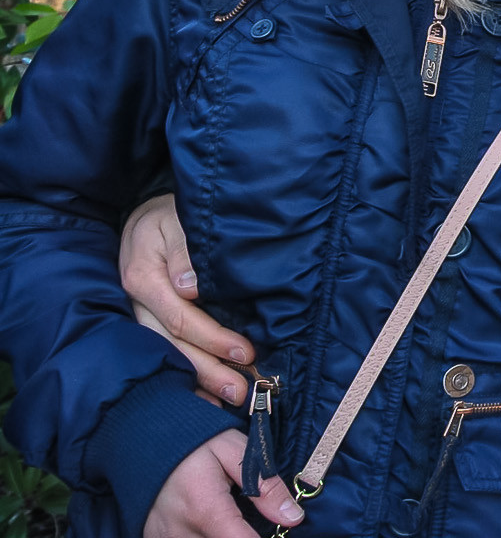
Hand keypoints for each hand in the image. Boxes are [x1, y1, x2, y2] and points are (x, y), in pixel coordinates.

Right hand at [121, 194, 256, 405]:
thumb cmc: (168, 217)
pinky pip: (164, 352)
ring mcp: (140, 316)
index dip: (213, 338)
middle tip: (241, 391)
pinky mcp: (148, 322)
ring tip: (229, 399)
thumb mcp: (176, 220)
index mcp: (144, 278)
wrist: (146, 218)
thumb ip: (184, 250)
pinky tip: (205, 396)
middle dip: (207, 371)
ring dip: (198, 380)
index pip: (180, 317)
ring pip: (167, 355)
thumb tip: (191, 287)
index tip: (246, 353)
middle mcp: (137, 303)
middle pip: (172, 346)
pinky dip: (184, 375)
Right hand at [143, 429, 303, 536]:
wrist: (142, 435)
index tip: (277, 531)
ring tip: (227, 514)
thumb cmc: (193, 440)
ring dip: (223, 534)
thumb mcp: (235, 451)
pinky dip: (203, 533)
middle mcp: (179, 533)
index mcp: (204, 509)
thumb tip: (293, 518)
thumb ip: (265, 487)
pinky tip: (209, 520)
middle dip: (243, 535)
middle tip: (247, 514)